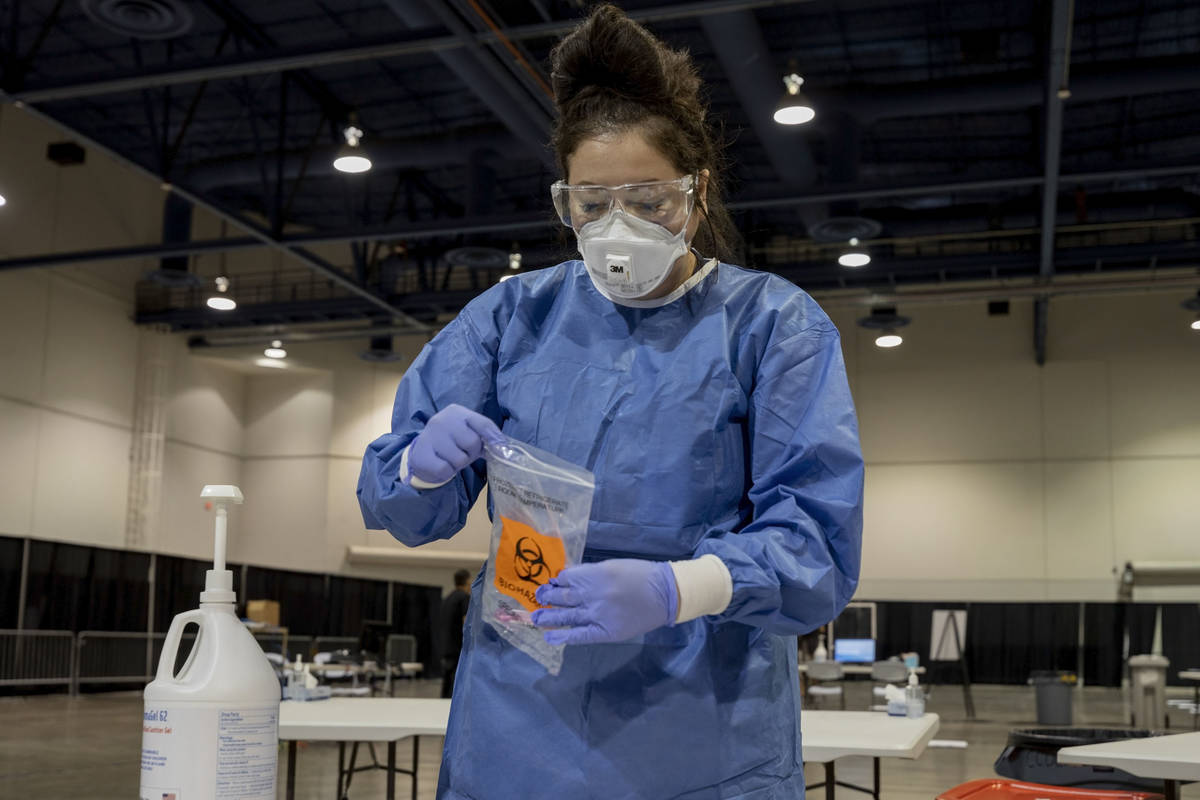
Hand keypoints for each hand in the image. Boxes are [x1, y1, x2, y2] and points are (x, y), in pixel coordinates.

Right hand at [407, 404, 501, 485]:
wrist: (422, 451)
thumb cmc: (451, 441)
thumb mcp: (467, 432)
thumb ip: (485, 436)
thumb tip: (503, 447)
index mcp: (456, 412)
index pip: (483, 423)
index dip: (494, 438)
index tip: (501, 449)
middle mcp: (442, 420)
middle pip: (473, 442)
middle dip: (472, 453)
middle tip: (463, 453)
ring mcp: (430, 436)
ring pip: (460, 459)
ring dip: (458, 464)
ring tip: (450, 458)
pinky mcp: (422, 454)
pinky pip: (446, 469)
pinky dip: (447, 472)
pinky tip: (441, 464)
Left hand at [531, 559, 677, 644]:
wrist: (665, 594)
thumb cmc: (641, 575)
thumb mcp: (614, 565)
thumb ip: (591, 572)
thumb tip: (569, 578)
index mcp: (595, 574)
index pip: (567, 578)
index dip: (557, 581)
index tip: (552, 583)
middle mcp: (593, 594)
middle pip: (563, 596)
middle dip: (548, 597)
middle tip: (538, 597)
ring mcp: (598, 614)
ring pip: (566, 615)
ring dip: (548, 616)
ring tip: (535, 617)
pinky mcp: (605, 632)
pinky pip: (580, 635)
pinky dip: (563, 636)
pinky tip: (549, 637)